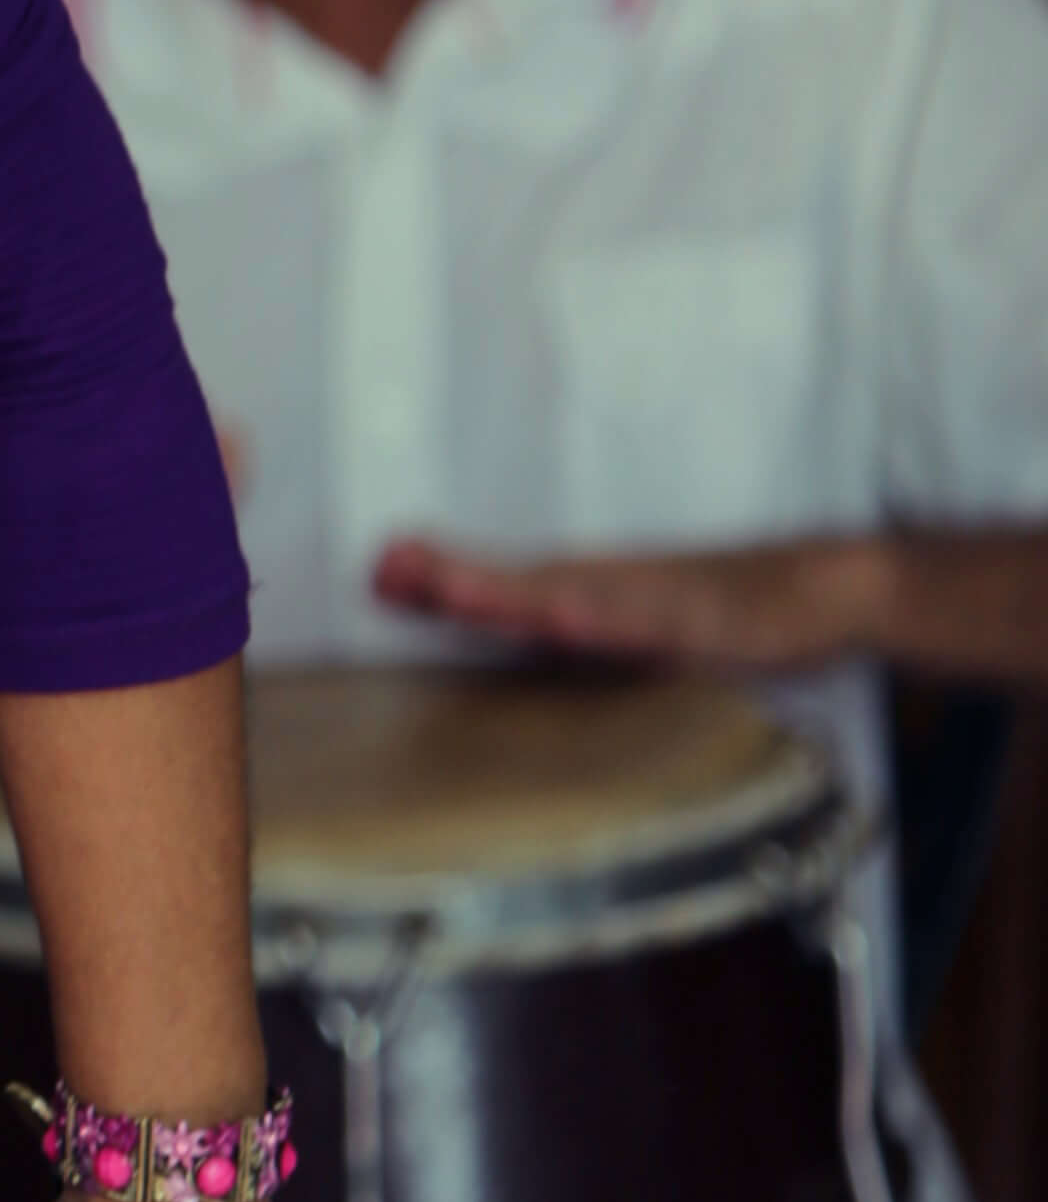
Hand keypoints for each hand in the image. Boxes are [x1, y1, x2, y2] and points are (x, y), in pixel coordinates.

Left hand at [369, 527, 881, 672]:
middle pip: (519, 585)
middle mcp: (610, 587)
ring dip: (513, 593)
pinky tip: (569, 615)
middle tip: (391, 566)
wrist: (825, 587)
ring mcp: (658, 599)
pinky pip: (654, 623)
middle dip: (455, 580)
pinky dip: (609, 617)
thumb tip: (493, 635)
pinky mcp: (709, 620)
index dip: (435, 581)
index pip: (496, 588)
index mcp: (585, 593)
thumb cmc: (716, 609)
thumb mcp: (631, 624)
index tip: (376, 572)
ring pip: (574, 597)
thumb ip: (564, 632)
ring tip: (456, 587)